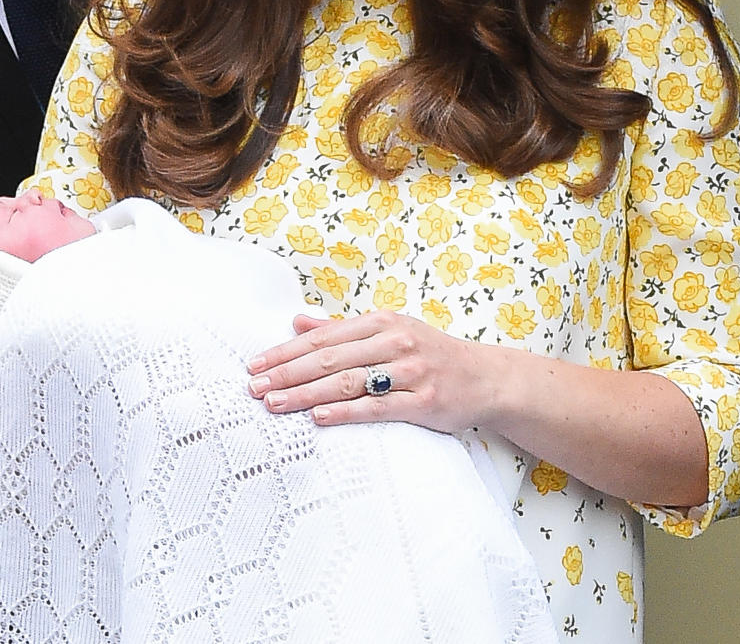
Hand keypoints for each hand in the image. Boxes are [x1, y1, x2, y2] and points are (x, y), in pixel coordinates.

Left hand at [246, 309, 491, 432]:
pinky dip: (345, 412)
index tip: (255, 364)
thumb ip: (341, 329)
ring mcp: (411, 371)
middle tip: (253, 386)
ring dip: (306, 393)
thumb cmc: (430, 354)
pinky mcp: (425, 401)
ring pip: (348, 382)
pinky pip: (378, 407)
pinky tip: (318, 417)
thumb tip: (297, 323)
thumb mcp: (388, 331)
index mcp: (382, 322)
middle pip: (330, 358)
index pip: (323, 337)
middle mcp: (394, 341)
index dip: (286, 351)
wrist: (486, 377)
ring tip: (274, 402)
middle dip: (287, 373)